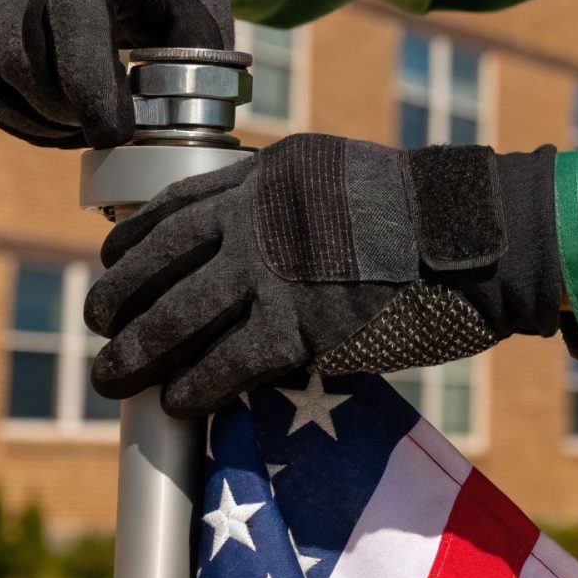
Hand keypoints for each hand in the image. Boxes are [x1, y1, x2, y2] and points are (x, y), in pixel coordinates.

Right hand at [0, 0, 230, 147]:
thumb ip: (196, 48)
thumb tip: (176, 111)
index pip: (73, 17)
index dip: (90, 86)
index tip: (116, 133)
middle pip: (26, 58)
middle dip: (66, 110)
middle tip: (106, 129)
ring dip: (35, 117)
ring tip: (80, 124)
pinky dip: (7, 111)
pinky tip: (49, 120)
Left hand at [83, 135, 562, 417]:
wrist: (480, 239)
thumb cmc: (430, 214)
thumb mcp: (341, 175)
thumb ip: (289, 200)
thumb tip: (254, 234)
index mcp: (266, 175)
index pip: (173, 205)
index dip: (132, 240)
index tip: (112, 261)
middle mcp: (256, 217)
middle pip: (157, 262)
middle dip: (116, 299)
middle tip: (97, 324)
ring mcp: (273, 273)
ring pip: (175, 318)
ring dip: (134, 352)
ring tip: (112, 375)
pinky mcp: (299, 328)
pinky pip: (225, 365)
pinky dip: (194, 387)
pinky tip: (178, 402)